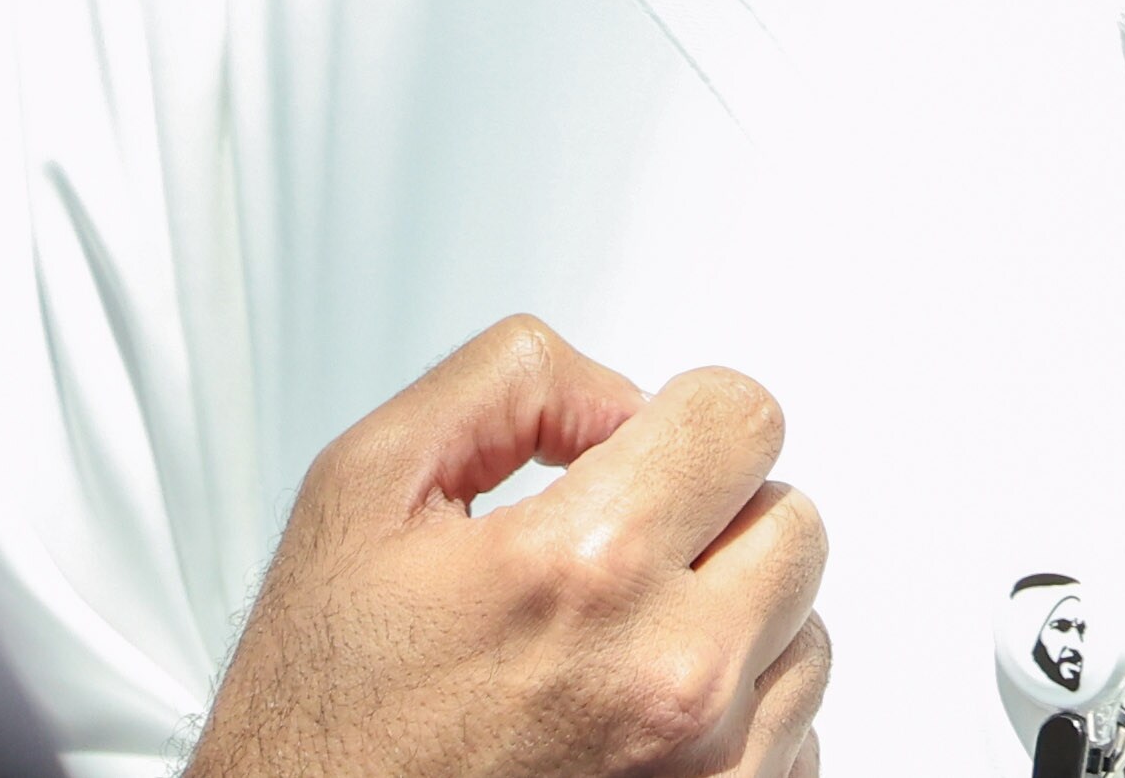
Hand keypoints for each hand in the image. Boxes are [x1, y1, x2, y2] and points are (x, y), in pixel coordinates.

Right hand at [187, 315, 828, 777]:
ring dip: (732, 622)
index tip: (639, 457)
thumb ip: (507, 385)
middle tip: (619, 557)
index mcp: (586, 570)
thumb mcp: (361, 490)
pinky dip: (738, 718)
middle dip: (713, 516)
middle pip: (791, 519)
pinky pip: (797, 734)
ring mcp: (709, 767)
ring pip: (804, 628)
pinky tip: (637, 721)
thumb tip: (622, 399)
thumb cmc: (321, 715)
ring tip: (615, 650)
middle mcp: (670, 675)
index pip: (743, 417)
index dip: (677, 421)